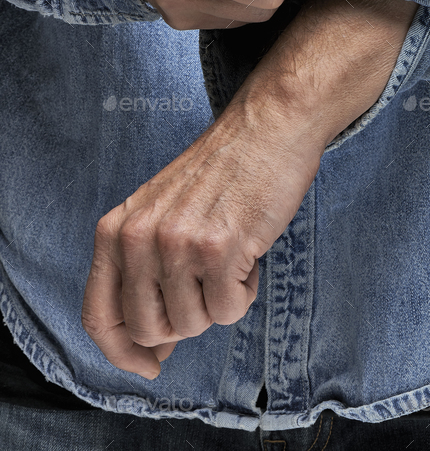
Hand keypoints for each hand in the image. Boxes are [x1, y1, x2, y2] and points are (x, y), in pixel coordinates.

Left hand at [81, 96, 322, 378]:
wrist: (264, 129)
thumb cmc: (219, 173)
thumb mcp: (159, 213)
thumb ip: (144, 273)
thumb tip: (154, 348)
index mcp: (116, 229)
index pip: (100, 317)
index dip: (122, 354)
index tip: (149, 365)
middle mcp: (139, 238)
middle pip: (150, 330)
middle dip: (184, 320)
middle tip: (207, 284)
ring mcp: (179, 244)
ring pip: (194, 324)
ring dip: (218, 300)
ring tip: (229, 256)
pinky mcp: (221, 249)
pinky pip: (229, 311)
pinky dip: (244, 291)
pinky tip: (248, 253)